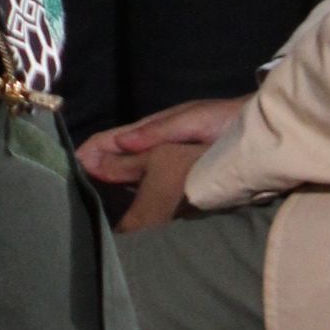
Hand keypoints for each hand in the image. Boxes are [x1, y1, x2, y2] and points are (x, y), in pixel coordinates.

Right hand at [76, 95, 249, 230]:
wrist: (262, 129)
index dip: (89, 153)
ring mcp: (166, 158)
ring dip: (110, 184)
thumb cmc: (224, 121)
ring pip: (129, 172)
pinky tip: (127, 208)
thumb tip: (118, 144)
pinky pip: (147, 183)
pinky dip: (131, 192)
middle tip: (71, 195)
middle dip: (93, 171)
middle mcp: (154, 144)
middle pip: (115, 158)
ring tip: (92, 206)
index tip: (67, 169)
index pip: (110, 140)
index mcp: (152, 129)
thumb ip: (156, 132)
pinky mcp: (180, 173)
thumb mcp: (189, 122)